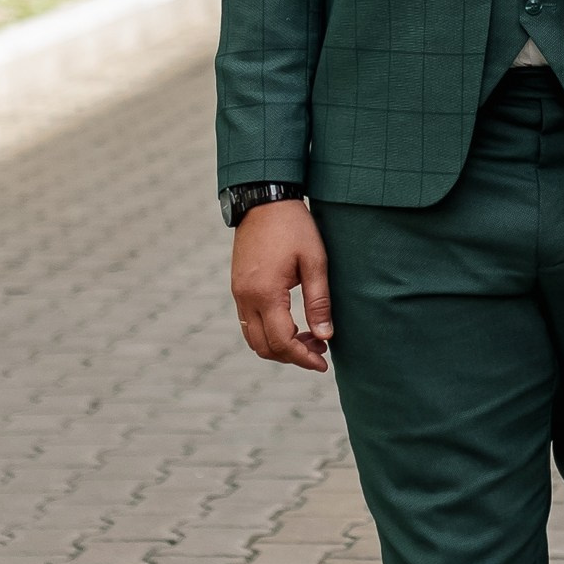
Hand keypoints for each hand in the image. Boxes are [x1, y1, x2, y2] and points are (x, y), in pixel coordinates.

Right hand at [232, 202, 331, 371]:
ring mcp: (238, 293)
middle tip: (320, 351)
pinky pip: (249, 322)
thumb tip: (325, 336)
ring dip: (279, 345)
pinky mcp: (238, 287)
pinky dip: (269, 332)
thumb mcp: (315, 262)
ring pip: (253, 338)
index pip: (282, 342)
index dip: (303, 358)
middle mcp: (246, 298)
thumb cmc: (294, 228)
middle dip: (292, 356)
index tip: (323, 363)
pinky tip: (292, 324)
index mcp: (266, 293)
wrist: (264, 200)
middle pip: (264, 347)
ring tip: (309, 338)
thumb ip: (319, 301)